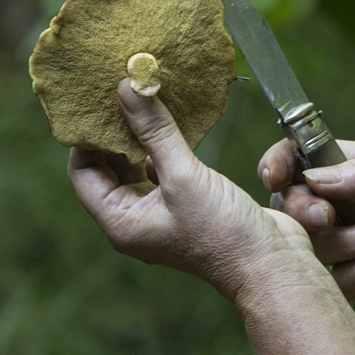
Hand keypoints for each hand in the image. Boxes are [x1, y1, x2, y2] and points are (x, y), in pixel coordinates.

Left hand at [70, 81, 317, 303]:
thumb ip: (154, 131)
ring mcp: (161, 216)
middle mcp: (135, 221)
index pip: (82, 173)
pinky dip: (166, 150)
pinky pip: (164, 173)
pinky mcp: (186, 208)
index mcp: (120, 223)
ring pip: (137, 170)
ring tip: (148, 105)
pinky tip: (176, 127)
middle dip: (114, 135)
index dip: (87, 138)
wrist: (272, 266)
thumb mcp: (184, 176)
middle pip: (107, 169)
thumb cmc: (224, 232)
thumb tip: (127, 89)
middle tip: (123, 97)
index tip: (100, 104)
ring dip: (141, 140)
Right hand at [259, 139, 354, 352]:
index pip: (297, 162)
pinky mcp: (354, 281)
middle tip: (327, 216)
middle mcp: (339, 206)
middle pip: (291, 208)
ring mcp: (344, 245)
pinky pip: (338, 281)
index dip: (278, 165)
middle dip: (305, 211)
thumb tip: (313, 178)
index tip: (275, 175)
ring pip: (314, 248)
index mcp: (348, 170)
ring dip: (354, 242)